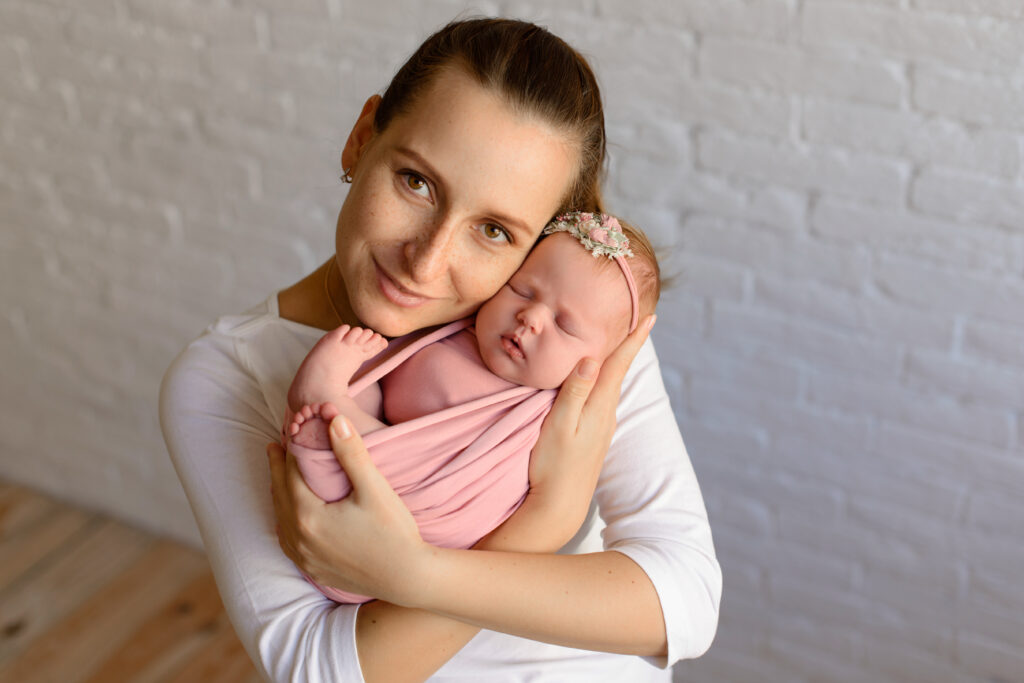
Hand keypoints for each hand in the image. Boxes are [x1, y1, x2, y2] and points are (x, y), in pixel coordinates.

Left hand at [267, 416, 426, 603]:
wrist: (407, 578)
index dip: (290, 449)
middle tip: (274, 447)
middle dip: (277, 468)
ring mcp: (304, 557)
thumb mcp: (374, 488)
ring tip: (280, 476)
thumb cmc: (394, 532)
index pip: (291, 473)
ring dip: (279, 494)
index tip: (291, 431)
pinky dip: (284, 521)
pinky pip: (287, 541)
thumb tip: (334, 420)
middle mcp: (299, 538)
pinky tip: (291, 517)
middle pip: (280, 494)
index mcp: (308, 515)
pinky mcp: (313, 570)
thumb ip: (351, 453)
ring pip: (280, 518)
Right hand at [482, 315, 655, 551]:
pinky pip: (602, 398)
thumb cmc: (552, 465)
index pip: (618, 365)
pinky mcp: (594, 436)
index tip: (651, 317)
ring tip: (620, 343)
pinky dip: (604, 381)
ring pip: (611, 386)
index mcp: (600, 406)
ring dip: (615, 363)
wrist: (558, 506)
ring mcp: (602, 427)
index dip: (633, 339)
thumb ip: (575, 391)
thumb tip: (592, 359)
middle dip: (627, 346)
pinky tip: (597, 381)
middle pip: (618, 371)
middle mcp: (607, 414)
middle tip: (639, 320)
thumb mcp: (559, 425)